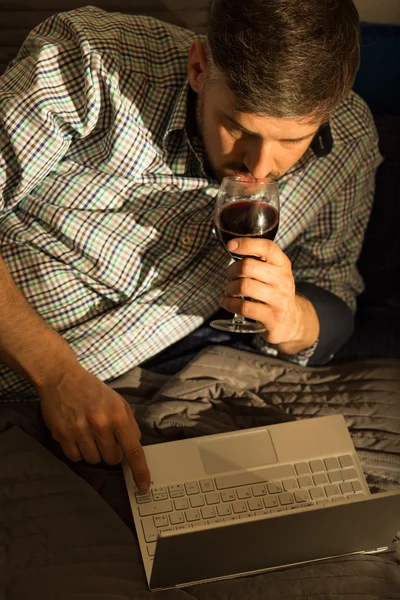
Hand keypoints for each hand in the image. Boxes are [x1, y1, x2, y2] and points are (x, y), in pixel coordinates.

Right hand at [39, 365, 150, 490]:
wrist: (62, 378)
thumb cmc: (93, 390)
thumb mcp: (118, 401)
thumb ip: (129, 424)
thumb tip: (135, 446)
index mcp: (118, 415)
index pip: (133, 450)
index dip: (140, 471)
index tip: (143, 486)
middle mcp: (101, 424)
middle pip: (112, 459)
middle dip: (112, 453)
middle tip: (105, 438)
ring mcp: (80, 431)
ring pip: (94, 460)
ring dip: (94, 452)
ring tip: (89, 435)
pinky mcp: (63, 435)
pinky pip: (75, 458)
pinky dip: (78, 452)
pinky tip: (77, 436)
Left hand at [220, 238, 318, 351]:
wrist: (291, 321)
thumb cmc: (275, 292)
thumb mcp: (274, 273)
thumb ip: (258, 261)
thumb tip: (232, 249)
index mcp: (283, 265)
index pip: (267, 248)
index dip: (246, 244)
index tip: (230, 246)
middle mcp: (283, 280)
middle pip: (248, 266)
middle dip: (232, 270)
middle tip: (230, 276)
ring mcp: (279, 300)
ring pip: (244, 286)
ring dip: (230, 288)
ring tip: (229, 290)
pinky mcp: (272, 317)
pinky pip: (244, 307)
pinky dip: (229, 304)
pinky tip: (226, 302)